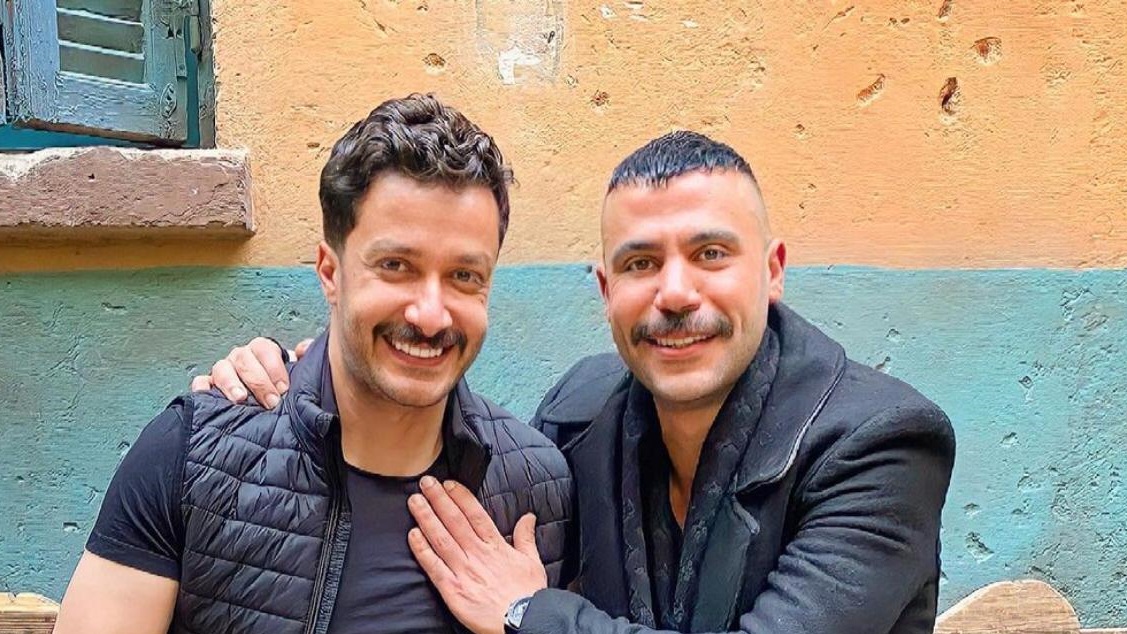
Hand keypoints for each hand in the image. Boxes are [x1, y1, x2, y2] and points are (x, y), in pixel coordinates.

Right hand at [189, 337, 312, 406]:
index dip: (274, 367)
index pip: (264, 348)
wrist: (271, 407)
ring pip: (221, 368)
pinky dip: (202, 387)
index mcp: (261, 351)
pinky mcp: (209, 386)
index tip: (284, 388)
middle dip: (258, 381)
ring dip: (231, 383)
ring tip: (241, 399)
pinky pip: (201, 382)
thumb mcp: (298, 375)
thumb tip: (303, 349)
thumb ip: (306, 360)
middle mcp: (241, 358)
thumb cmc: (282, 389)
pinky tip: (207, 396)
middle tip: (271, 401)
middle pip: (243, 359)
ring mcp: (223, 370)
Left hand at [408, 477, 546, 633]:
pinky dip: (422, 550)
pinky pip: (433, 566)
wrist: (523, 621)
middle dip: (438, 500)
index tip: (448, 484)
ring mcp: (463, 571)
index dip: (460, 497)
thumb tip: (528, 517)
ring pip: (441, 538)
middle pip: (454, 521)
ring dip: (426, 518)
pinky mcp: (452, 589)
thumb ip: (525, 537)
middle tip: (425, 483)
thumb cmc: (528, 594)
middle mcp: (477, 554)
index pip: (475, 515)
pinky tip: (412, 535)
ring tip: (414, 501)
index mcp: (496, 546)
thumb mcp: (532, 561)